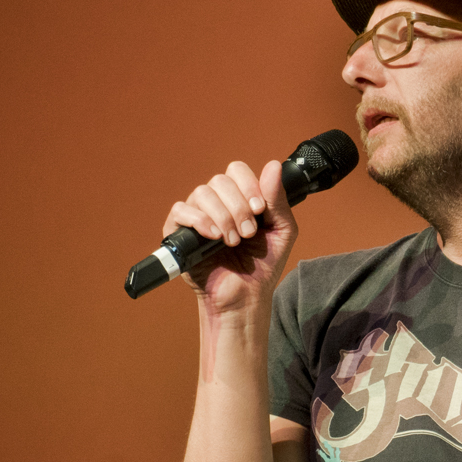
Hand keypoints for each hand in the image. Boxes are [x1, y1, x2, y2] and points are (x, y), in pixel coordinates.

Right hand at [162, 159, 298, 313]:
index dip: (249, 185)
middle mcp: (217, 203)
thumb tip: (272, 165)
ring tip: (233, 241)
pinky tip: (214, 236)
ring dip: (223, 216)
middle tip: (248, 233)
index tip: (260, 210)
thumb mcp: (282, 231)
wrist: (246, 296)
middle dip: (238, 206)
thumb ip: (278, 200)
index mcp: (240, 198)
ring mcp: (197, 216)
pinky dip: (199, 220)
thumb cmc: (263, 265)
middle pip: (220, 180)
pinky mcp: (179, 232)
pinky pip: (180, 210)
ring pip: (202, 193)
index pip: (237, 170)